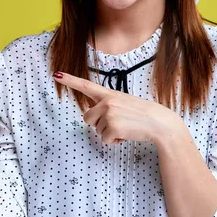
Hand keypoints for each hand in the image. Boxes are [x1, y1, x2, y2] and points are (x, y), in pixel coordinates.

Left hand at [53, 71, 177, 144]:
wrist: (159, 123)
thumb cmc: (142, 114)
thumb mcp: (124, 103)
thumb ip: (108, 105)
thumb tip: (93, 115)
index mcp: (109, 94)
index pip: (86, 85)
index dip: (70, 80)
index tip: (56, 74)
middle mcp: (107, 101)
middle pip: (87, 118)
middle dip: (98, 125)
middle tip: (117, 123)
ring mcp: (109, 113)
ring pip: (96, 130)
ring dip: (109, 133)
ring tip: (125, 127)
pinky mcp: (112, 126)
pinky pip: (105, 140)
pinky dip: (114, 141)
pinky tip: (126, 134)